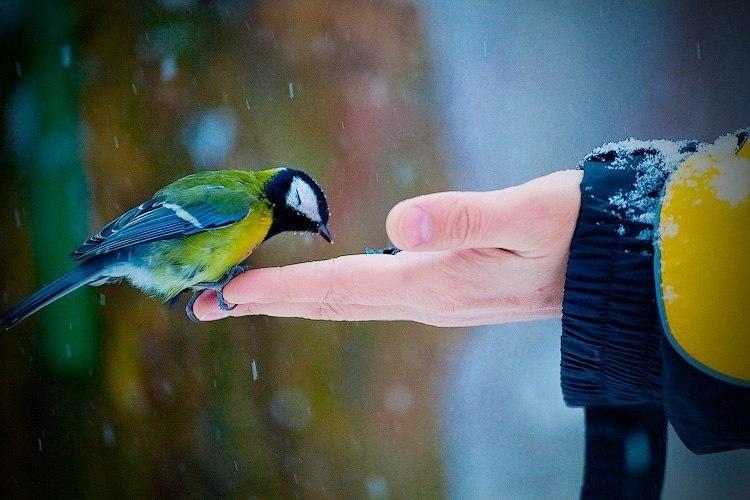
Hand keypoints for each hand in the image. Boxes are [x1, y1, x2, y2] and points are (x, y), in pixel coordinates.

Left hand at [194, 170, 582, 326]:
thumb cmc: (575, 233)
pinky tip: (323, 286)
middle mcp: (426, 300)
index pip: (339, 289)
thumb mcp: (528, 214)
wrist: (613, 267)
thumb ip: (464, 218)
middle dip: (269, 303)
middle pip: (331, 305)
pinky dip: (332, 292)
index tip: (226, 292)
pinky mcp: (447, 291)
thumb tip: (397, 224)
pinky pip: (373, 295)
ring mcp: (436, 301)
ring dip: (295, 300)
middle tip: (209, 302)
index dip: (280, 289)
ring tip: (249, 295)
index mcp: (434, 283)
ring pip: (348, 303)